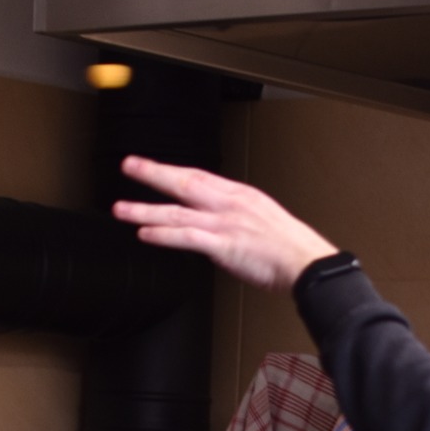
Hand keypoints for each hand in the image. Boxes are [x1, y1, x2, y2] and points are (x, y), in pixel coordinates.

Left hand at [112, 157, 338, 291]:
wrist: (307, 264)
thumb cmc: (291, 250)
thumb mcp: (264, 222)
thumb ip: (238, 219)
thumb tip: (219, 226)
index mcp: (240, 195)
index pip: (200, 176)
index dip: (173, 170)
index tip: (153, 165)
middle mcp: (230, 204)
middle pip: (185, 182)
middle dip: (153, 173)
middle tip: (129, 165)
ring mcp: (226, 223)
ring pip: (178, 211)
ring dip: (146, 209)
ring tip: (122, 209)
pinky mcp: (224, 245)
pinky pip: (187, 237)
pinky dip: (164, 235)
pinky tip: (145, 234)